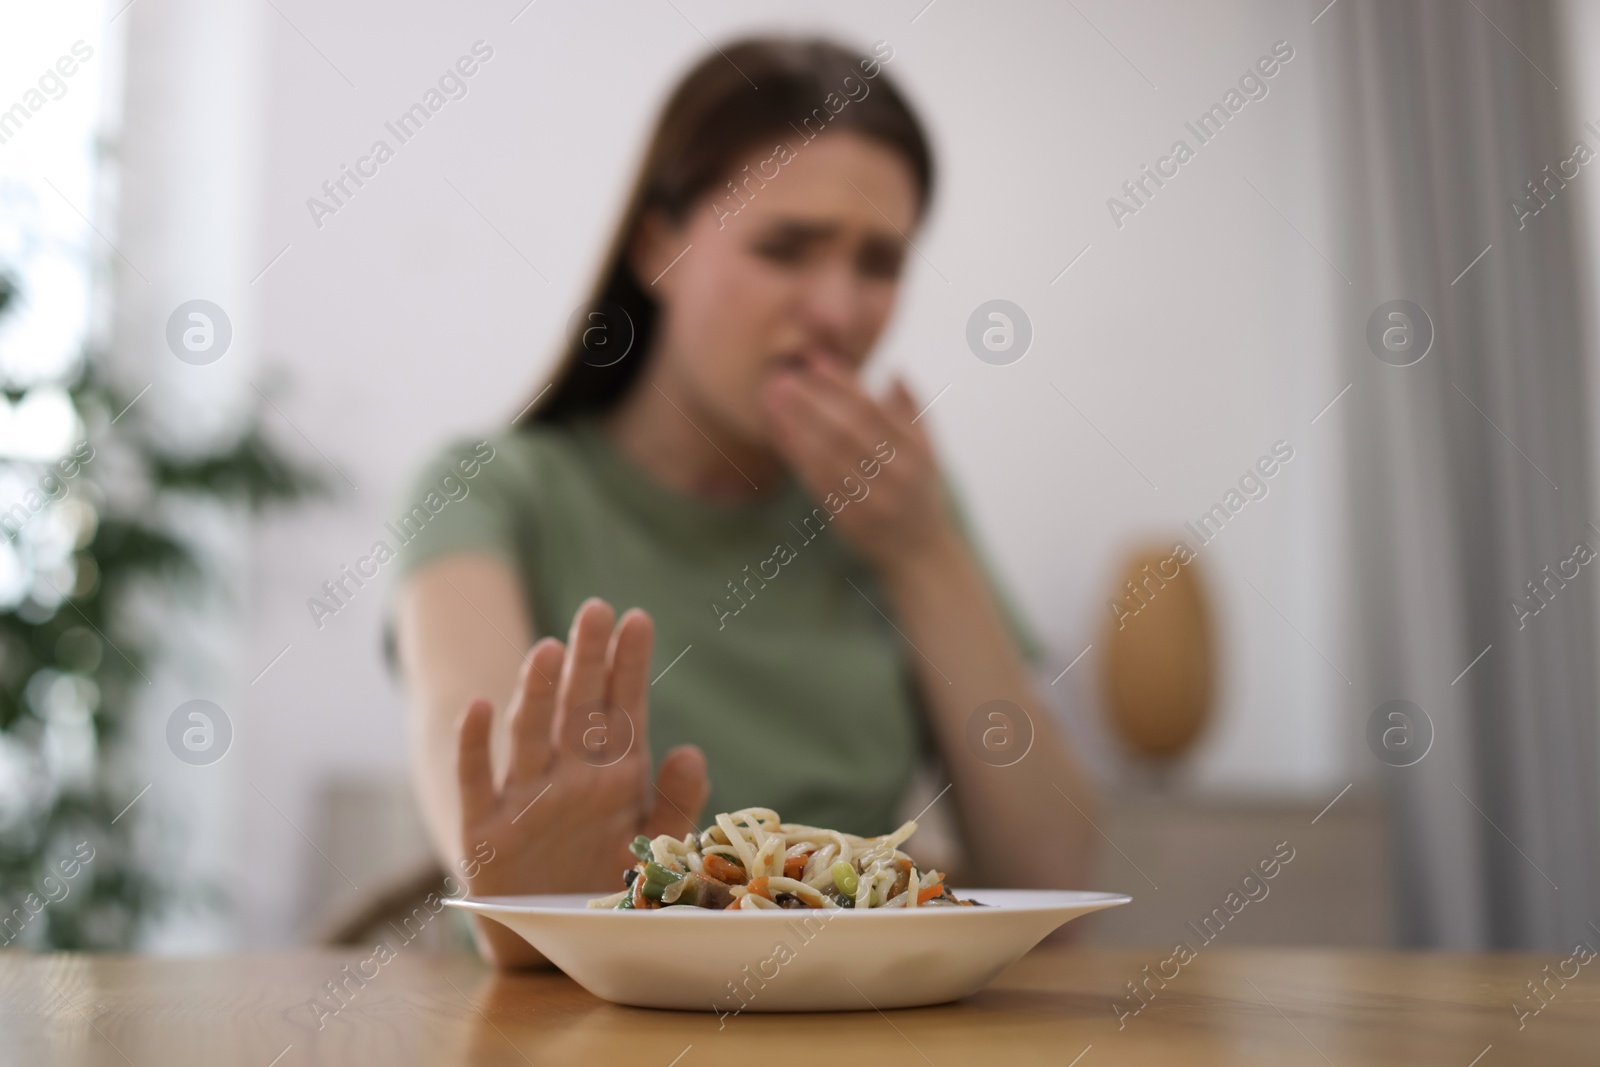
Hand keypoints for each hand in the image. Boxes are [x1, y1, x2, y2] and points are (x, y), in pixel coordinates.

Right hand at [454, 598, 709, 908]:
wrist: (550, 935)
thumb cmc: (603, 875)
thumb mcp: (651, 845)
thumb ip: (676, 802)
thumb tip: (693, 750)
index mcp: (614, 775)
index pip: (624, 709)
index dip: (629, 665)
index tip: (638, 618)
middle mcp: (569, 776)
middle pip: (578, 708)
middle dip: (588, 660)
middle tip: (596, 609)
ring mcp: (525, 797)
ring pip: (530, 735)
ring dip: (537, 694)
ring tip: (548, 650)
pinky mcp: (485, 829)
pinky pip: (476, 781)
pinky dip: (474, 746)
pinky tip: (478, 707)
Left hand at [761, 355, 956, 575]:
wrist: (922, 552)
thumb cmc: (921, 493)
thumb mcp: (928, 451)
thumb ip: (912, 411)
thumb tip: (894, 372)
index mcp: (915, 449)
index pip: (873, 408)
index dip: (842, 383)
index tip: (814, 360)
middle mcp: (896, 472)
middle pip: (848, 429)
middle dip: (813, 400)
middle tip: (783, 378)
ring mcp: (873, 498)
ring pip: (829, 456)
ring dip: (798, 425)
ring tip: (773, 401)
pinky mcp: (851, 519)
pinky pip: (819, 483)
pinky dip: (799, 457)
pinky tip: (782, 436)